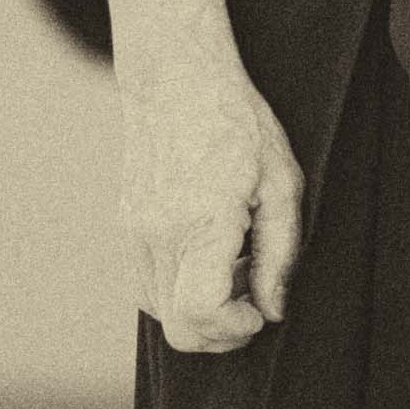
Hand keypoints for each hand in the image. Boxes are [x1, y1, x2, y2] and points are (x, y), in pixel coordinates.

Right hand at [116, 39, 303, 352]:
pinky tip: (211, 255)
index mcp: (200, 222)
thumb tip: (273, 311)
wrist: (176, 77)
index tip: (260, 310)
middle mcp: (158, 234)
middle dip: (221, 330)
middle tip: (254, 297)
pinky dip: (180, 289)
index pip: (200, 314)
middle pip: (177, 328)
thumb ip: (280, 254)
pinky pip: (149, 285)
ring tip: (236, 267)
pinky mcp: (127, 226)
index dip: (235, 330)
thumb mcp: (282, 183)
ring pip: (160, 312)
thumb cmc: (238, 123)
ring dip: (201, 309)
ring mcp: (135, 232)